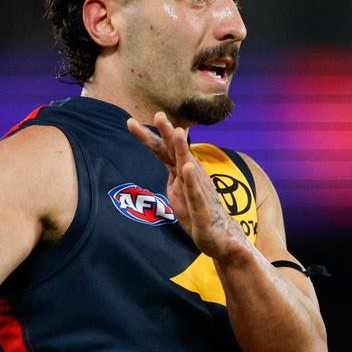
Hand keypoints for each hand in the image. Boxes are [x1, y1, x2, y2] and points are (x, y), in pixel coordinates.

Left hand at [127, 113, 247, 259]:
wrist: (221, 236)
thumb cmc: (198, 213)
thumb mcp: (178, 192)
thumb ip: (172, 175)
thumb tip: (166, 160)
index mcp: (181, 172)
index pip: (162, 151)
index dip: (147, 137)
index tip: (129, 122)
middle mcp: (191, 176)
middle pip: (175, 152)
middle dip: (167, 133)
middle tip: (158, 115)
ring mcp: (198, 191)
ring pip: (188, 167)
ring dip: (183, 149)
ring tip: (178, 131)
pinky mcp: (203, 209)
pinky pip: (196, 193)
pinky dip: (191, 180)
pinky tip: (188, 167)